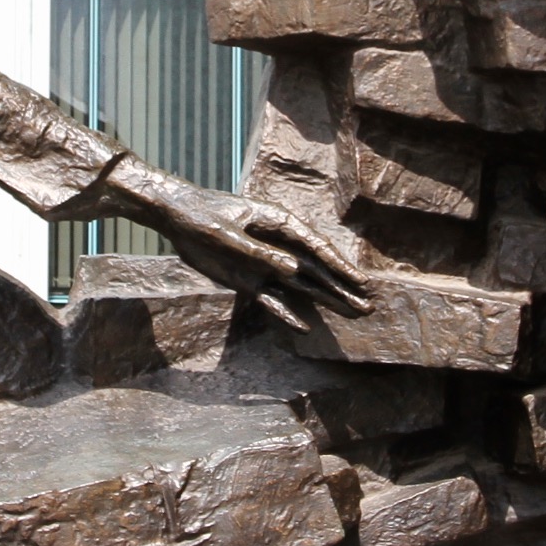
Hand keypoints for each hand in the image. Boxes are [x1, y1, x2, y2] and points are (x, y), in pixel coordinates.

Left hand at [99, 158, 369, 322]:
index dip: (340, 266)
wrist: (177, 218)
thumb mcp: (228, 234)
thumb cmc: (204, 217)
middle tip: (368, 306)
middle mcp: (279, 245)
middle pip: (316, 270)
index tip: (360, 282)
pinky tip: (304, 328)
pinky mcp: (250, 280)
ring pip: (301, 286)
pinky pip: (273, 300)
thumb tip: (292, 269)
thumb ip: (260, 253)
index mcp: (279, 224)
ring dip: (325, 301)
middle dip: (342, 288)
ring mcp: (266, 264)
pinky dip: (287, 314)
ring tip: (352, 314)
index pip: (316, 248)